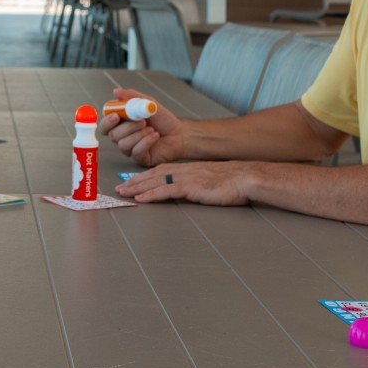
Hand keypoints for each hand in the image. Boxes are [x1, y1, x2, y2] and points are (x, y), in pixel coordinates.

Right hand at [99, 87, 186, 166]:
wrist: (179, 133)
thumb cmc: (162, 119)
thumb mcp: (148, 103)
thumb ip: (131, 96)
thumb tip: (116, 91)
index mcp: (121, 124)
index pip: (105, 125)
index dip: (107, 122)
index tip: (116, 116)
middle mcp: (123, 137)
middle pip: (113, 135)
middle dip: (128, 127)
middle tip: (143, 121)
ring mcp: (130, 149)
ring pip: (123, 145)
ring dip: (139, 135)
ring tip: (151, 129)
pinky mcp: (139, 158)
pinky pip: (135, 152)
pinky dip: (146, 142)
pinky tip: (155, 136)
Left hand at [114, 159, 247, 205]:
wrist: (246, 178)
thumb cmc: (234, 182)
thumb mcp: (211, 181)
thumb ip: (198, 184)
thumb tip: (192, 192)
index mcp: (189, 169)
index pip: (161, 171)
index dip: (145, 176)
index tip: (133, 181)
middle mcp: (184, 170)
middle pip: (153, 174)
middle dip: (135, 181)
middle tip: (120, 188)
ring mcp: (187, 177)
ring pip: (155, 181)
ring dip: (137, 187)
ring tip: (124, 193)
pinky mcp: (191, 186)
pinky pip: (166, 190)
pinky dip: (151, 194)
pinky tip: (141, 198)